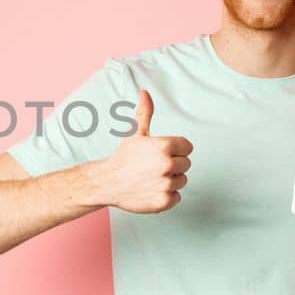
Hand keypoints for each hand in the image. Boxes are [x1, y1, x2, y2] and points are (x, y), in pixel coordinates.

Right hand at [93, 90, 193, 213]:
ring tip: (151, 178)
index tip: (160, 153)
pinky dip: (166, 196)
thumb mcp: (135, 133)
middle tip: (153, 167)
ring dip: (170, 180)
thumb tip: (144, 92)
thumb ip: (145, 112)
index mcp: (164, 146)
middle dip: (173, 165)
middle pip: (186, 164)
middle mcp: (167, 164)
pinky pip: (177, 197)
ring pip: (182, 180)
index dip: (175, 149)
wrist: (107, 182)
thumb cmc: (123, 157)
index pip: (188, 147)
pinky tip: (151, 190)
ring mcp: (166, 184)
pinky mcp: (164, 201)